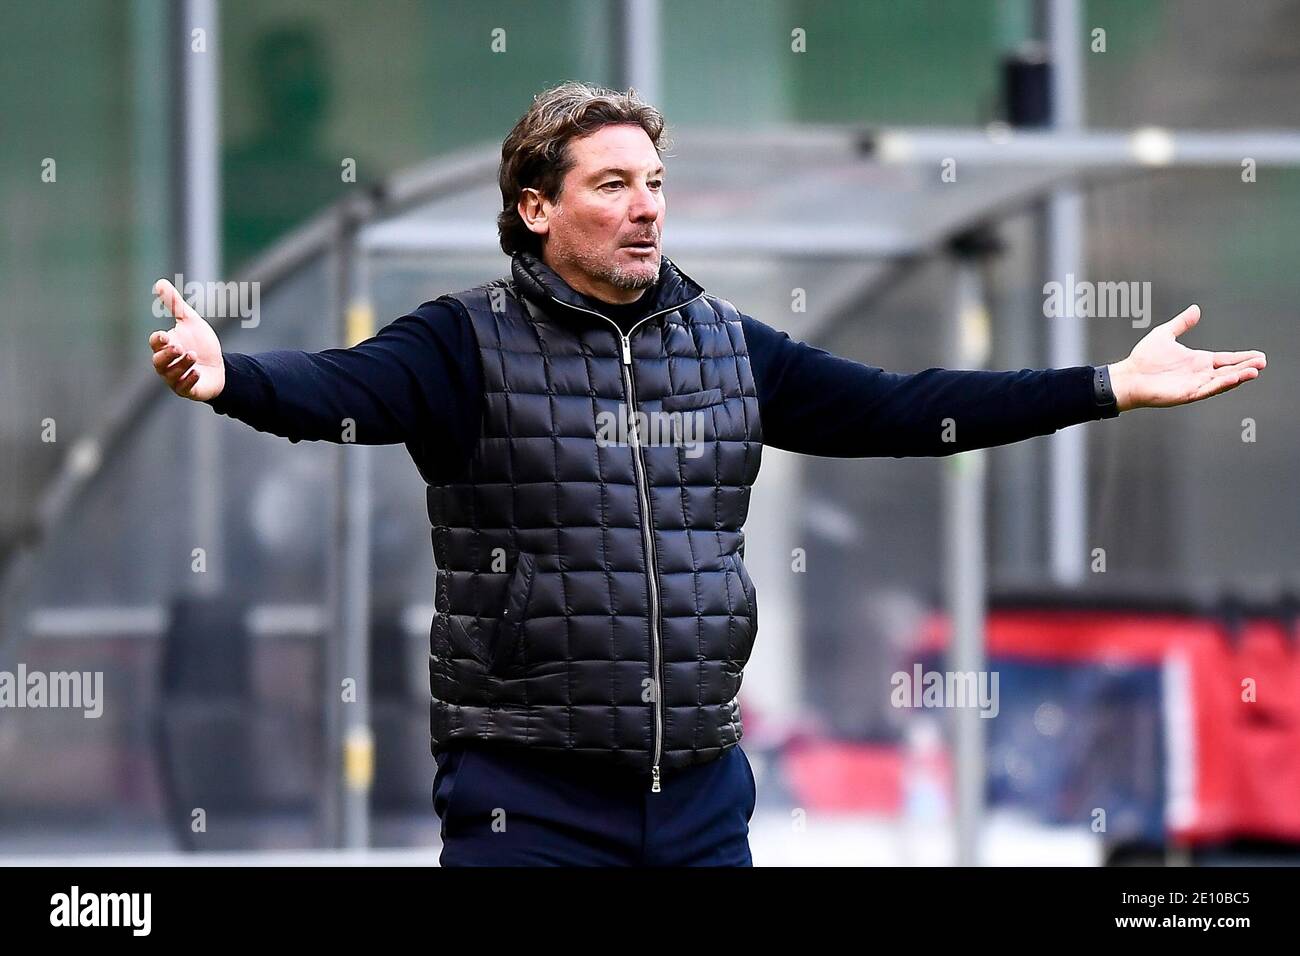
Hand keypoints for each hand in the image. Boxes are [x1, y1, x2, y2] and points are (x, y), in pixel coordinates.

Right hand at [149, 278, 225, 401]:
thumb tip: (160, 282)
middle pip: (158, 361)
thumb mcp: (190, 321)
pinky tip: (197, 372)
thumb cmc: (200, 343)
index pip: (156, 343)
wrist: (219, 366)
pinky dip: (189, 381)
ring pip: (171, 375)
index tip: (165, 336)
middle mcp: (167, 364)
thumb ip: (175, 304)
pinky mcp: (188, 390)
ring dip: (182, 365)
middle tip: (179, 347)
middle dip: (167, 355)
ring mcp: (176, 379)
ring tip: (193, 356)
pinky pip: (184, 388)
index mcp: (165, 347)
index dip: (158, 340)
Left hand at [1107, 304, 1265, 411]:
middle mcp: (1199, 374)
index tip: (1260, 355)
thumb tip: (1196, 309)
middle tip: (1263, 363)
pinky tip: (1233, 378)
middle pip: (1229, 371)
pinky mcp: (1187, 394)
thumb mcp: (1165, 334)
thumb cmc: (1144, 358)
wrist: (1128, 375)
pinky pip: (1207, 390)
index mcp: (1198, 361)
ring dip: (1238, 377)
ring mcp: (1194, 385)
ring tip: (1254, 371)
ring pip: (1221, 381)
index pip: (1226, 359)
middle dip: (1246, 367)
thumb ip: (1182, 323)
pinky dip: (1221, 384)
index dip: (1243, 358)